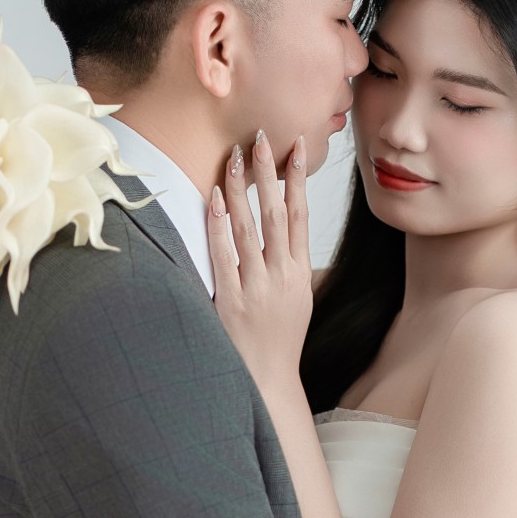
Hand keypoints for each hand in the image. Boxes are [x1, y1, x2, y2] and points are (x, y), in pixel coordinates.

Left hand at [207, 130, 311, 395]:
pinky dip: (220, 225)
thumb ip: (290, 264)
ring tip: (234, 156)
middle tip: (262, 136)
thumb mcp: (297, 299)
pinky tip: (216, 199)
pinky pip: (224, 255)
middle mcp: (281, 276)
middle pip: (276, 213)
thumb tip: (286, 229)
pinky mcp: (231, 300)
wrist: (268, 381)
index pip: (300, 215)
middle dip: (269, 172)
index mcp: (299, 273)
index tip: (294, 148)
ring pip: (250, 228)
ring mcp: (257, 287)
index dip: (298, 179)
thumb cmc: (279, 338)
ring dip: (242, 188)